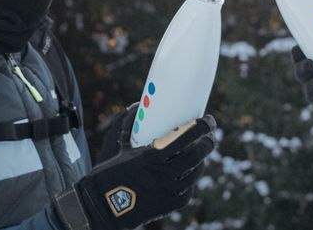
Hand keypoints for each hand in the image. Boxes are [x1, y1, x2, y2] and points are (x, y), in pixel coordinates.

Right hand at [52, 116, 216, 229]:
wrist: (101, 207)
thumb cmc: (109, 174)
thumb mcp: (121, 147)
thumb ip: (129, 126)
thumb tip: (135, 105)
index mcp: (152, 155)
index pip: (186, 136)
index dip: (202, 127)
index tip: (209, 120)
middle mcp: (163, 173)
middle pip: (196, 155)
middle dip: (208, 143)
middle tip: (210, 136)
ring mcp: (166, 191)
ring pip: (194, 173)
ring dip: (202, 161)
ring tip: (202, 153)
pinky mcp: (167, 206)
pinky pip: (187, 192)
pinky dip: (192, 181)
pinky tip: (191, 174)